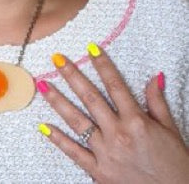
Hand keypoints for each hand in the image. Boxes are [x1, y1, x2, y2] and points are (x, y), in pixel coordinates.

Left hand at [36, 44, 188, 183]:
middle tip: (57, 59)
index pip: (115, 85)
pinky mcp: (99, 171)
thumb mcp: (171, 130)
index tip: (90, 48)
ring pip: (77, 121)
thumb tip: (154, 77)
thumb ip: (157, 102)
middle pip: (90, 98)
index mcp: (136, 121)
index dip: (102, 65)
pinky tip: (44, 126)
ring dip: (58, 101)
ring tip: (43, 85)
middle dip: (72, 76)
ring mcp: (106, 153)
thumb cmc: (175, 165)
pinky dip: (58, 139)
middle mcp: (118, 134)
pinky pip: (75, 152)